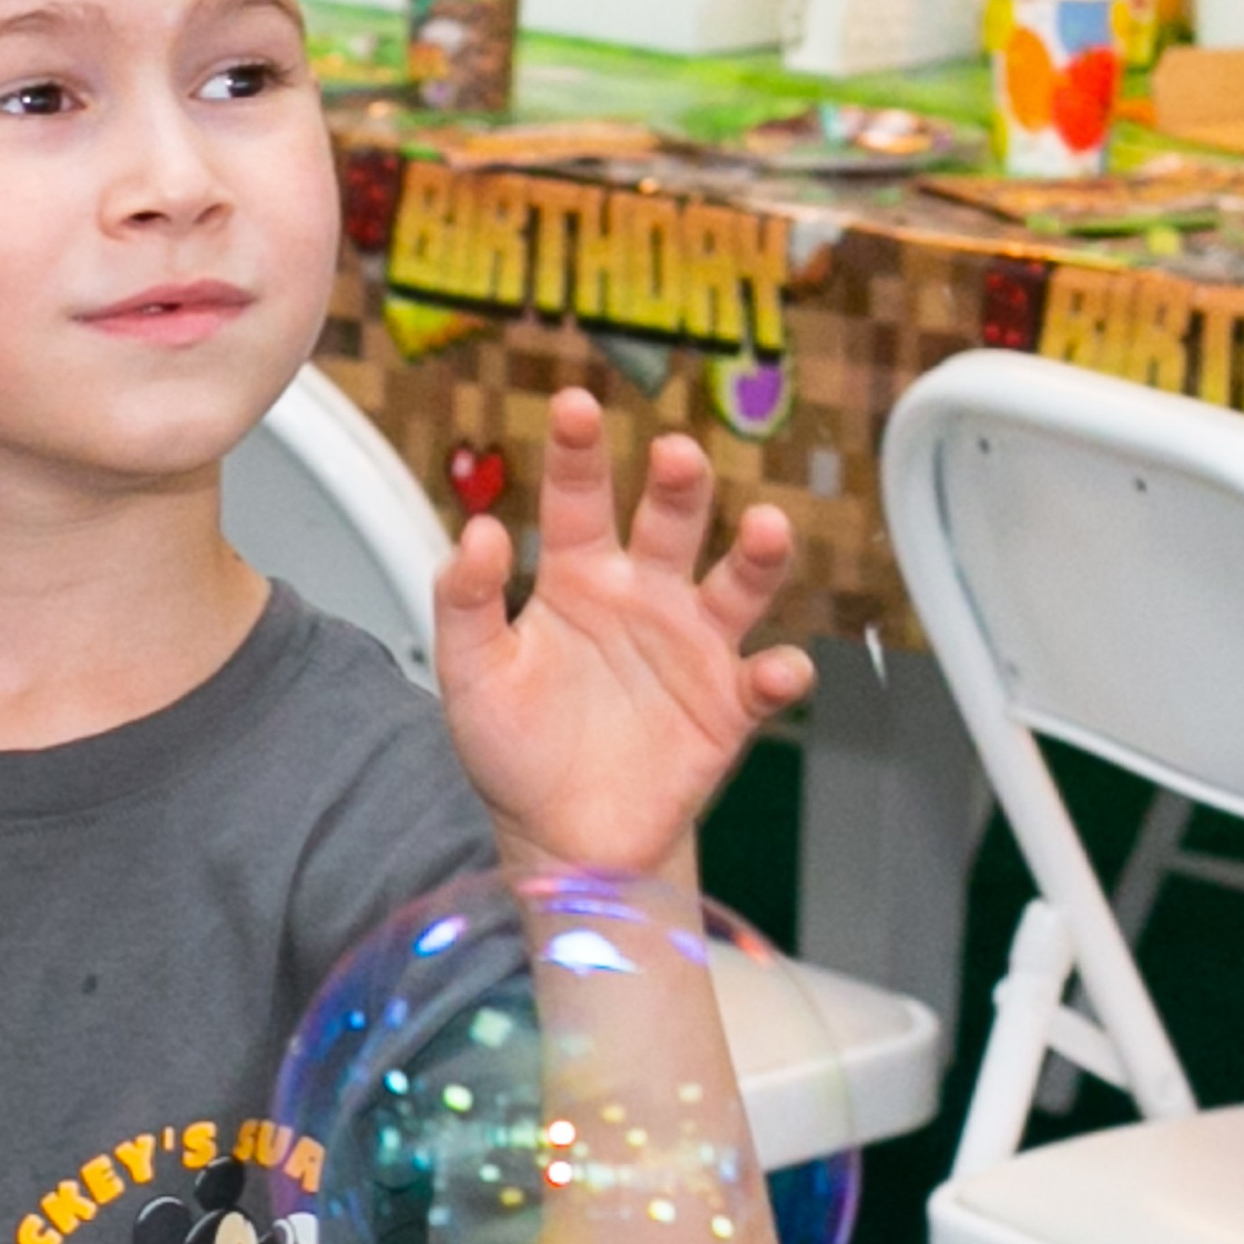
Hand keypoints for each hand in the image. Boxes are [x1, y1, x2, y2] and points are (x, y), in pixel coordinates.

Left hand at [435, 386, 811, 880]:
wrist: (560, 839)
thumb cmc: (515, 750)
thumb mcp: (470, 675)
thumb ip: (463, 602)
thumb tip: (479, 530)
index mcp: (578, 578)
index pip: (579, 497)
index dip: (578, 450)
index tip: (575, 404)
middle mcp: (644, 596)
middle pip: (671, 522)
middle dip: (679, 484)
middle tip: (676, 455)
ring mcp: (693, 648)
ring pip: (737, 585)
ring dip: (757, 555)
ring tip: (765, 528)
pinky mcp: (728, 707)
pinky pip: (763, 680)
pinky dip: (780, 673)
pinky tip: (777, 669)